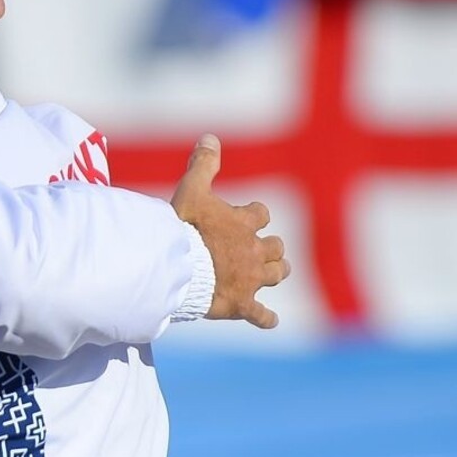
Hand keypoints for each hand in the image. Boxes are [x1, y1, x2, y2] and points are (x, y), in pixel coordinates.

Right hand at [171, 134, 289, 328]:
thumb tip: (211, 137)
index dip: (255, 214)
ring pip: (276, 275)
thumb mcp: (191, 189)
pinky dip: (266, 318)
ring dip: (274, 273)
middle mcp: (254, 251)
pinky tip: (269, 320)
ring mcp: (250, 280)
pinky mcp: (242, 305)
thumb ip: (203, 164)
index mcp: (244, 223)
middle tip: (261, 249)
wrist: (180, 267)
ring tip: (271, 273)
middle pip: (275, 247)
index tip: (247, 216)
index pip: (261, 214)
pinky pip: (261, 316)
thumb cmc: (185, 227)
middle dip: (270, 247)